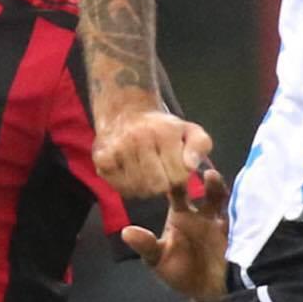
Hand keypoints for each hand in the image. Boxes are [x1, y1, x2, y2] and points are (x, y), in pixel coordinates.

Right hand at [93, 107, 211, 197]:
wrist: (126, 111)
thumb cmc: (162, 128)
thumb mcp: (189, 130)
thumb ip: (200, 146)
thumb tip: (191, 166)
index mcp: (164, 132)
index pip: (179, 177)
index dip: (180, 176)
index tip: (175, 166)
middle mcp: (140, 138)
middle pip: (158, 186)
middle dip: (163, 184)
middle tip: (161, 171)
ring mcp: (118, 148)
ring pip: (139, 190)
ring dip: (146, 187)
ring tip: (147, 172)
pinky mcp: (102, 159)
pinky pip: (121, 189)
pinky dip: (128, 186)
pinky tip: (131, 173)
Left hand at [121, 166, 227, 301]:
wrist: (206, 292)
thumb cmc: (179, 272)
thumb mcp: (158, 260)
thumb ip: (146, 246)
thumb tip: (126, 232)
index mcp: (180, 213)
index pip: (176, 189)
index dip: (174, 178)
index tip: (173, 166)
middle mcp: (201, 212)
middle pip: (204, 188)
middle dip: (202, 178)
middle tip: (199, 168)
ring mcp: (220, 220)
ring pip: (222, 198)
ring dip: (218, 187)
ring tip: (213, 179)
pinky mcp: (237, 231)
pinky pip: (240, 216)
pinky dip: (239, 207)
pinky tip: (236, 198)